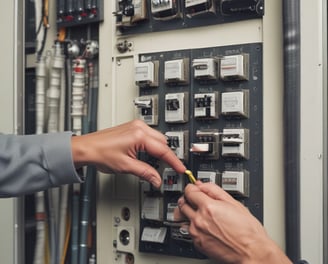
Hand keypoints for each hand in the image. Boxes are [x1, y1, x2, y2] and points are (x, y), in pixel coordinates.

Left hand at [71, 120, 185, 187]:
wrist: (86, 147)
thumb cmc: (100, 153)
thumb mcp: (126, 166)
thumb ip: (145, 173)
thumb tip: (157, 179)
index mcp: (139, 135)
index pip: (163, 150)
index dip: (174, 161)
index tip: (181, 169)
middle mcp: (139, 127)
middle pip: (163, 142)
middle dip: (166, 156)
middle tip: (168, 169)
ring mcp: (135, 126)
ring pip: (157, 138)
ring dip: (159, 150)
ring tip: (155, 163)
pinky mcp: (132, 127)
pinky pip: (149, 135)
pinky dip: (152, 145)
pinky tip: (147, 154)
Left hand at [177, 182, 291, 263]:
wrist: (252, 252)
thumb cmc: (247, 231)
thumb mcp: (234, 203)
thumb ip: (214, 190)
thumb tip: (202, 185)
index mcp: (208, 208)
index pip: (188, 191)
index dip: (192, 188)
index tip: (194, 188)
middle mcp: (199, 220)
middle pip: (182, 204)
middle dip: (188, 199)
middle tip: (196, 200)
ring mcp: (197, 233)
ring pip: (184, 218)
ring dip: (190, 214)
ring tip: (203, 214)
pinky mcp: (197, 244)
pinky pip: (189, 230)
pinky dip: (195, 226)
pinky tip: (206, 226)